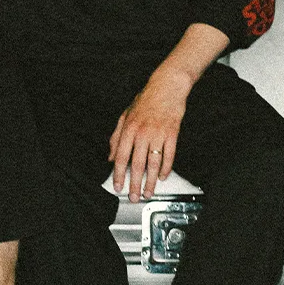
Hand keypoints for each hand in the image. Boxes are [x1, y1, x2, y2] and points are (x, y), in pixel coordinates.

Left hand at [109, 64, 191, 199]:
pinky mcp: (172, 134)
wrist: (167, 87)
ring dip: (151, 181)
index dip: (119, 175)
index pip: (121, 157)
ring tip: (148, 192)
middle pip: (137, 164)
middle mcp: (142, 133)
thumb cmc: (145, 100)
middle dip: (134, 184)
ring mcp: (158, 134)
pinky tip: (163, 177)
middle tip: (134, 197)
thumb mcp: (125, 116)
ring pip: (153, 164)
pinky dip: (166, 168)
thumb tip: (111, 157)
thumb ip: (116, 137)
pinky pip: (169, 156)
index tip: (118, 186)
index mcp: (129, 129)